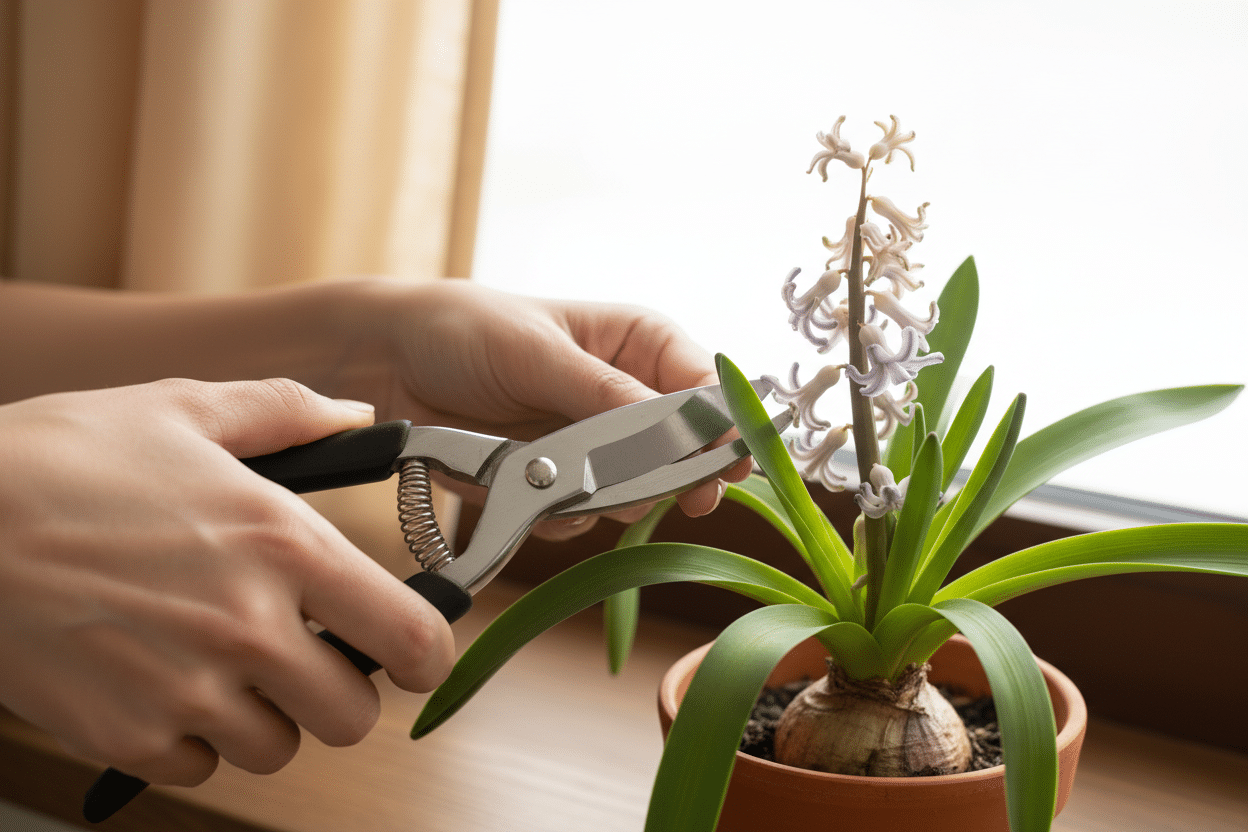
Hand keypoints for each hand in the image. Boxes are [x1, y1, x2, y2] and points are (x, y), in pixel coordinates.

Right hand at [0, 379, 453, 784]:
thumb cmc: (62, 458)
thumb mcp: (184, 409)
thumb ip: (288, 414)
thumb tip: (357, 420)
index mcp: (284, 546)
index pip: (410, 639)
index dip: (425, 655)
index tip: (412, 653)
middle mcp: (249, 628)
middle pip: (352, 717)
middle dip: (337, 691)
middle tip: (302, 656)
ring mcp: (186, 691)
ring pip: (277, 749)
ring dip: (264, 717)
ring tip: (220, 663)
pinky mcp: (125, 735)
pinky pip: (197, 766)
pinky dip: (190, 738)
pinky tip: (160, 682)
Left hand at [363, 280, 750, 535]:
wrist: (390, 365)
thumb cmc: (466, 330)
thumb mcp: (536, 351)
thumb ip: (604, 393)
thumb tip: (667, 424)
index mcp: (640, 344)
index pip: (706, 389)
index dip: (724, 427)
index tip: (729, 461)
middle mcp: (629, 398)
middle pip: (686, 454)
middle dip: (671, 477)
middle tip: (675, 496)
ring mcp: (595, 447)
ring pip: (638, 496)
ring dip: (607, 500)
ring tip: (561, 478)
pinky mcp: (559, 485)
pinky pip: (585, 520)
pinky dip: (561, 517)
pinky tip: (527, 493)